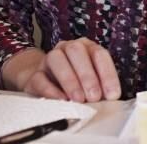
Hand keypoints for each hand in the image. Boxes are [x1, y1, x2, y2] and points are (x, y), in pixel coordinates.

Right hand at [3, 38, 120, 101]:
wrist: (45, 81)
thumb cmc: (76, 81)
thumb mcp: (92, 81)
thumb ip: (100, 86)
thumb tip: (109, 98)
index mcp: (87, 47)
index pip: (99, 54)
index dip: (107, 74)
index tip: (112, 94)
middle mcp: (68, 48)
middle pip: (77, 51)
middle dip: (88, 75)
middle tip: (94, 97)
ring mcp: (49, 59)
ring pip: (56, 59)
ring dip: (70, 80)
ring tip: (79, 99)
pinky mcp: (34, 74)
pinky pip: (40, 78)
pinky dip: (51, 90)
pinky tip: (62, 100)